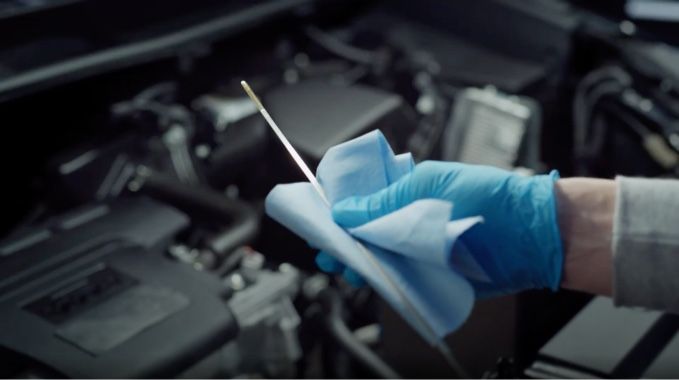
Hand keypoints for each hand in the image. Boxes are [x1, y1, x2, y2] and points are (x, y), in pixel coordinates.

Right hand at [316, 160, 563, 296]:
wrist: (530, 235)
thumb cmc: (488, 198)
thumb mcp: (428, 187)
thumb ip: (384, 203)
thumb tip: (345, 211)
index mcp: (407, 190)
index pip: (363, 198)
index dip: (339, 208)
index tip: (319, 217)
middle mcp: (410, 219)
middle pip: (365, 231)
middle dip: (342, 240)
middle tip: (326, 249)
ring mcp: (418, 247)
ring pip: (378, 257)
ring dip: (358, 263)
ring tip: (343, 266)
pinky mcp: (429, 273)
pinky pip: (398, 278)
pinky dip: (381, 281)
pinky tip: (369, 280)